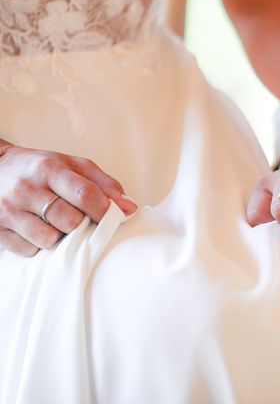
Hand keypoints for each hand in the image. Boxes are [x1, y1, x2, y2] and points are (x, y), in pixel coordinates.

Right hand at [0, 143, 136, 256]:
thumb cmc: (41, 169)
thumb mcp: (73, 166)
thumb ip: (104, 184)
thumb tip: (130, 208)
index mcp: (49, 169)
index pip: (85, 194)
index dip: (104, 211)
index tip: (115, 218)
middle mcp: (26, 188)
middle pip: (70, 221)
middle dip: (82, 225)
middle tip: (80, 219)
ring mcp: (8, 211)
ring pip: (50, 240)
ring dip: (60, 237)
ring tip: (56, 223)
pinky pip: (29, 250)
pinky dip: (39, 245)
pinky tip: (36, 230)